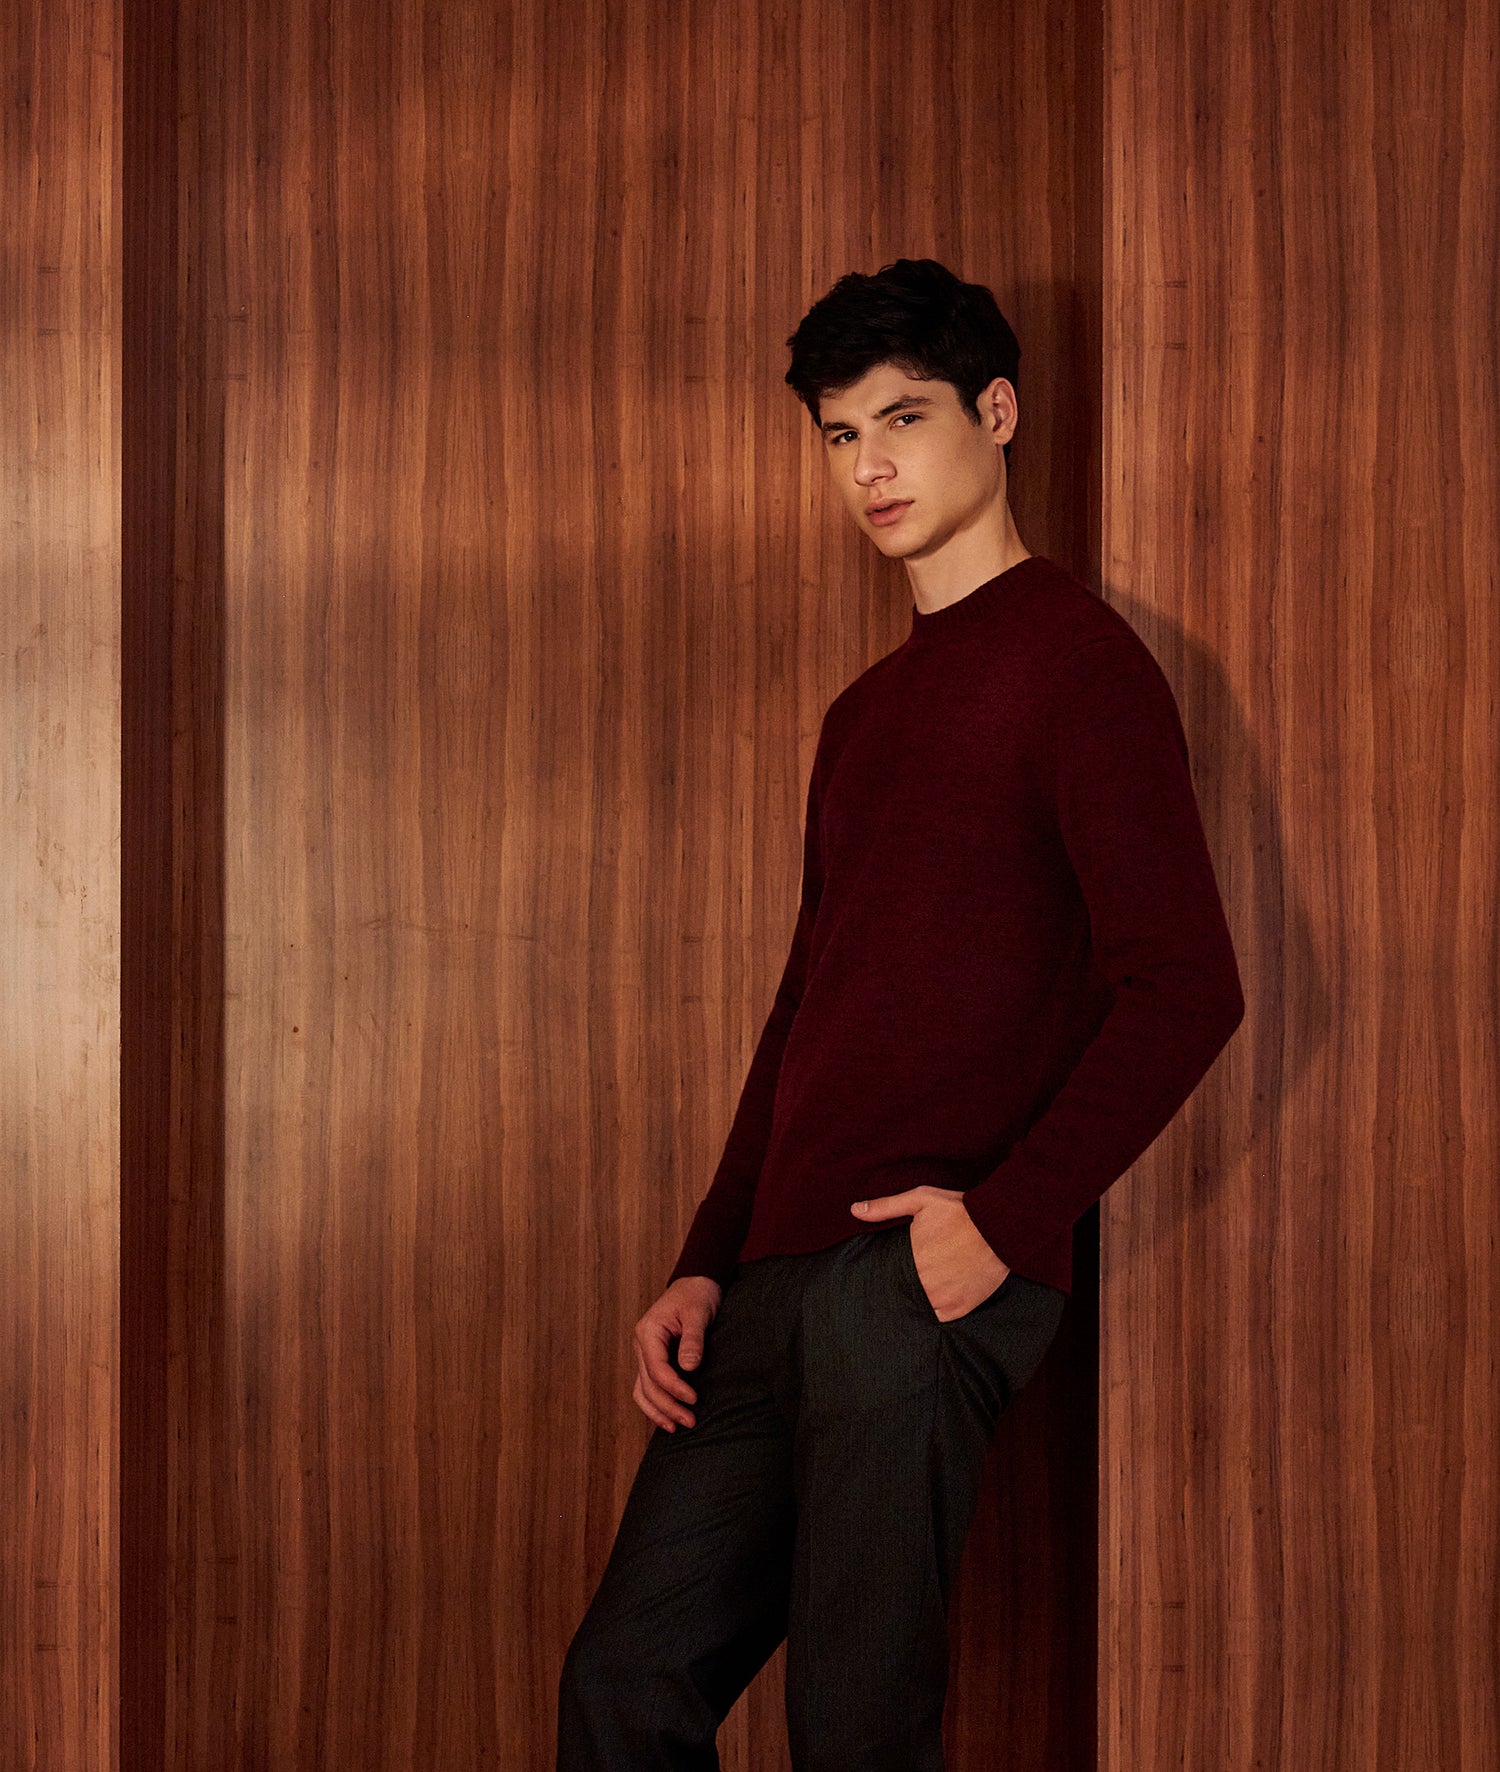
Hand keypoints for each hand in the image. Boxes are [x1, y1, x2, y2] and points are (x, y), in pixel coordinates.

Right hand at [633, 1275, 722, 1430]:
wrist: (695, 1283)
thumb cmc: (697, 1295)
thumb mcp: (698, 1313)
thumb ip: (693, 1340)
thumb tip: (689, 1367)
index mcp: (648, 1331)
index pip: (656, 1368)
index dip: (674, 1388)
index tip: (694, 1399)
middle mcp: (641, 1344)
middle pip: (648, 1384)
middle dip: (668, 1406)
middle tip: (691, 1420)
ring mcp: (644, 1353)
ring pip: (642, 1390)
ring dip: (659, 1410)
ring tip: (678, 1426)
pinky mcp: (653, 1359)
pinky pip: (647, 1386)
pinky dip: (655, 1404)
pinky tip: (669, 1417)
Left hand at [851, 1186, 1009, 1320]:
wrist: (1001, 1227)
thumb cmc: (961, 1211)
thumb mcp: (922, 1199)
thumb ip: (886, 1207)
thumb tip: (854, 1210)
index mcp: (912, 1259)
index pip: (887, 1277)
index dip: (885, 1275)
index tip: (885, 1272)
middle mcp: (925, 1284)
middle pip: (902, 1294)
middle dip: (900, 1287)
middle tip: (903, 1281)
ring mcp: (944, 1299)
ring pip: (918, 1308)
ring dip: (916, 1301)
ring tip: (917, 1290)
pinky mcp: (961, 1308)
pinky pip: (939, 1317)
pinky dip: (934, 1310)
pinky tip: (933, 1299)